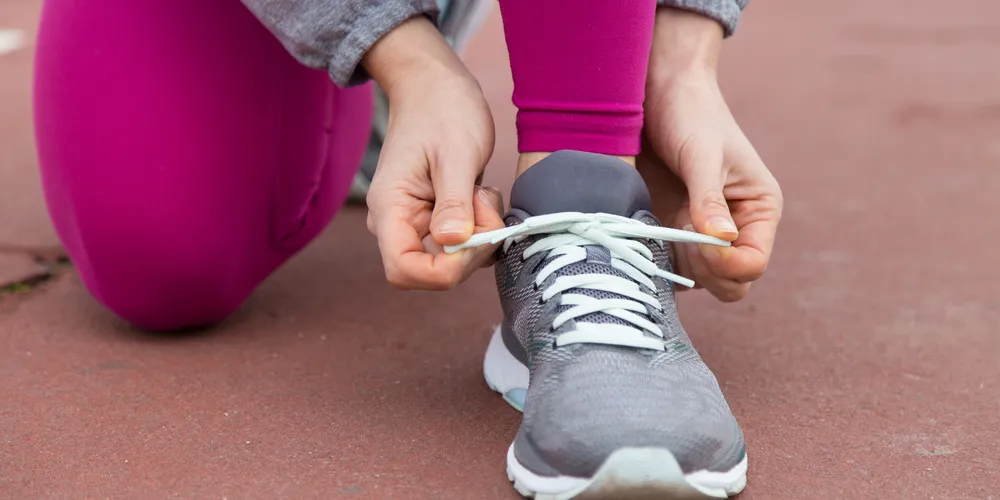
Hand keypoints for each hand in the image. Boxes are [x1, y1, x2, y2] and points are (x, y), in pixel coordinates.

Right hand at [363, 17, 504, 289]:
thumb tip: (452, 242)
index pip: (404, 271)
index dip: (442, 270)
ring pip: (450, 260)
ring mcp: (415, 223)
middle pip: (431, 271)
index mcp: (390, 210)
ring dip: (478, 237)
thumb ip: (454, 202)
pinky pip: (460, 245)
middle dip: (469, 250)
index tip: (472, 238)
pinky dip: (480, 230)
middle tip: (484, 205)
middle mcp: (396, 223)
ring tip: (482, 194)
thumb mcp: (456, 154)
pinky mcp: (435, 220)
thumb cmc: (442, 111)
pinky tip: (481, 197)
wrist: (435, 87)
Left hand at [641, 8, 782, 301]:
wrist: (656, 92)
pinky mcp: (668, 231)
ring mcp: (699, 234)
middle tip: (675, 233)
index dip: (726, 265)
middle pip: (728, 285)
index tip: (696, 237)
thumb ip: (708, 198)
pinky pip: (666, 266)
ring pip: (695, 281)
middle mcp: (733, 230)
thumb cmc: (690, 113)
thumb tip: (721, 241)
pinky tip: (640, 236)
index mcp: (758, 211)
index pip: (752, 265)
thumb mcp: (702, 154)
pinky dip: (653, 262)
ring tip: (656, 228)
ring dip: (675, 266)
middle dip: (703, 270)